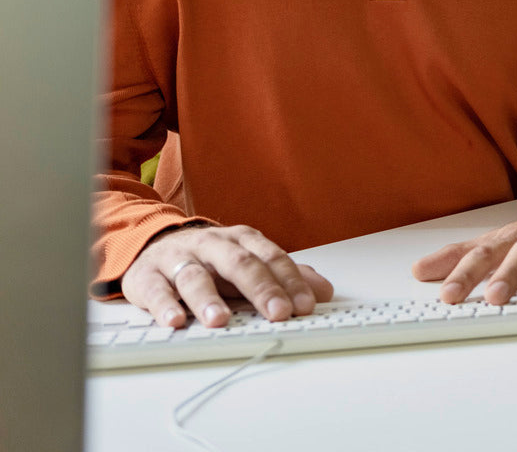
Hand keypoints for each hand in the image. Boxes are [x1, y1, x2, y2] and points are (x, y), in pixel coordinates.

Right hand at [122, 224, 333, 328]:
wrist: (153, 244)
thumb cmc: (209, 259)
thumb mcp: (249, 262)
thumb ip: (285, 276)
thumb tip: (324, 291)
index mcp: (242, 240)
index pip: (272, 258)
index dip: (291, 281)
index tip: (306, 305)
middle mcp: (212, 245)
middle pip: (240, 263)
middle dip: (261, 289)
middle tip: (278, 312)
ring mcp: (178, 259)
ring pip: (195, 276)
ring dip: (208, 299)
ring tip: (220, 320)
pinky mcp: (147, 276)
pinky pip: (155, 290)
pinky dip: (164, 306)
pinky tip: (174, 322)